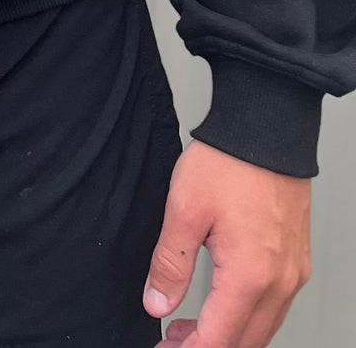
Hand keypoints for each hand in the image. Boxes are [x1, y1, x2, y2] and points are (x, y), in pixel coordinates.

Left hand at [143, 140, 310, 345]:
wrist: (268, 128)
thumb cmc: (228, 162)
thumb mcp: (183, 209)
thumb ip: (170, 263)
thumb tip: (157, 304)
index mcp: (250, 276)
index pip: (219, 339)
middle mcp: (280, 282)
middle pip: (246, 342)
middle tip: (172, 340)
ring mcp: (293, 272)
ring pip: (263, 327)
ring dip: (228, 335)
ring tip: (189, 326)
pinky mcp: (297, 259)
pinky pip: (275, 306)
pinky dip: (248, 316)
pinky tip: (222, 303)